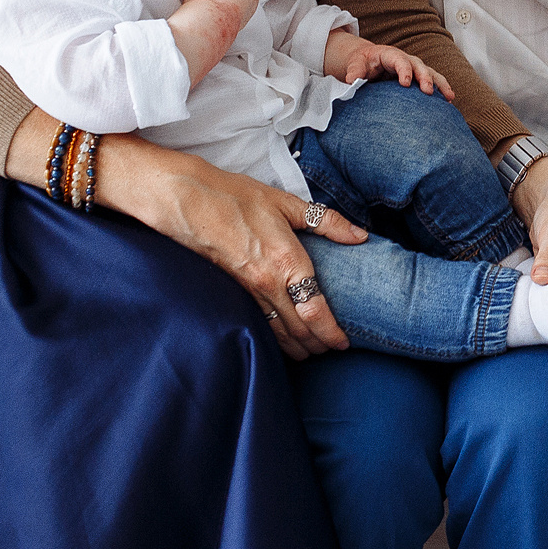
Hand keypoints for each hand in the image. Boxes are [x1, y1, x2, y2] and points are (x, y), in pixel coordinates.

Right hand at [106, 138, 371, 359]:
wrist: (187, 201)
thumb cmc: (236, 197)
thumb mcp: (287, 203)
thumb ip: (328, 222)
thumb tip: (361, 236)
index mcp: (287, 261)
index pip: (315, 311)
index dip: (331, 332)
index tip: (343, 342)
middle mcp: (268, 283)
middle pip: (298, 329)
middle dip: (317, 344)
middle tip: (332, 349)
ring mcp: (247, 291)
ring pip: (276, 332)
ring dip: (296, 347)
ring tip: (311, 351)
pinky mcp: (231, 292)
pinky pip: (258, 323)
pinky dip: (273, 337)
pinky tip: (280, 340)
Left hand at [329, 37, 453, 96]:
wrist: (368, 61)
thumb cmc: (362, 62)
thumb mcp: (355, 64)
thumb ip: (355, 71)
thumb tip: (352, 80)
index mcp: (390, 55)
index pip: (399, 60)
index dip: (404, 70)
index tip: (405, 83)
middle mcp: (406, 60)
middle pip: (419, 66)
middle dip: (425, 78)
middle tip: (428, 91)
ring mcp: (414, 69)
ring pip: (431, 73)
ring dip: (440, 84)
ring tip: (449, 97)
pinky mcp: (418, 78)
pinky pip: (433, 82)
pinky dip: (441, 90)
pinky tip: (449, 101)